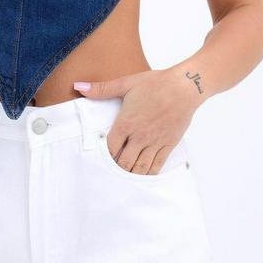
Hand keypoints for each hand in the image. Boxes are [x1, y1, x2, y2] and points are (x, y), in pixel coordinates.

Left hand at [73, 68, 199, 174]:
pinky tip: (142, 176)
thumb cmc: (155, 83)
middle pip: (123, 163)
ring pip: (140, 168)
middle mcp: (139, 136)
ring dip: (130, 175)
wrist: (184, 86)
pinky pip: (157, 166)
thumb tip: (78, 86)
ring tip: (123, 179)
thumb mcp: (126, 83)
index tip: (98, 159)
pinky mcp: (168, 145)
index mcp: (126, 123)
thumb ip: (102, 89)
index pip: (109, 148)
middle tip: (109, 173)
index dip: (102, 156)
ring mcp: (155, 142)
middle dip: (115, 169)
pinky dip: (148, 174)